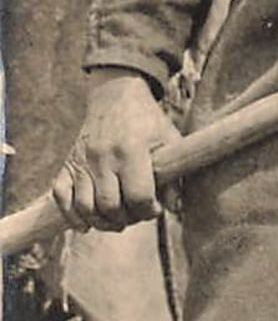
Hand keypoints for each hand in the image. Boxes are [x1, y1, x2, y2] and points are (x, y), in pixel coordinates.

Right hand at [51, 70, 177, 232]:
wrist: (116, 96)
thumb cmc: (147, 121)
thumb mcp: (169, 140)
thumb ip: (173, 175)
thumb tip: (171, 208)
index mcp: (131, 150)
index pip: (138, 196)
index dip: (149, 211)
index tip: (155, 209)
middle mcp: (103, 156)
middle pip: (110, 206)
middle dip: (127, 219)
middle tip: (136, 214)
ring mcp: (82, 160)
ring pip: (85, 207)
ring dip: (102, 222)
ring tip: (116, 220)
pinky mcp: (68, 163)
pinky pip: (61, 197)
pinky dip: (72, 216)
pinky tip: (87, 224)